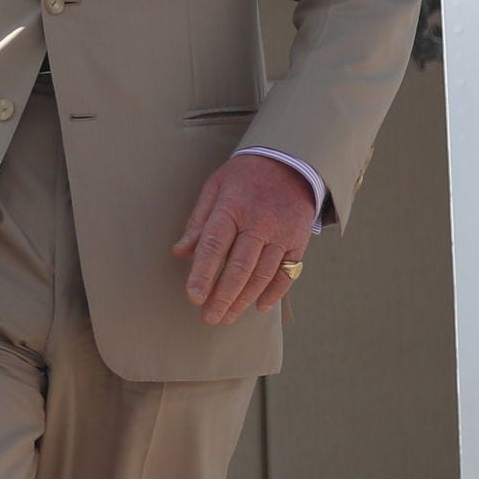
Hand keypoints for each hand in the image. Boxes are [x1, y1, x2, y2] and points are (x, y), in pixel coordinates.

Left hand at [173, 153, 317, 327]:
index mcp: (232, 207)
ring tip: (228, 316)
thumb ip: (198, 222)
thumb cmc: (244, 177)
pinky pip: (287, 273)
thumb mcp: (215, 188)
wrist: (291, 161)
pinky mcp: (298, 240)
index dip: (203, 273)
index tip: (194, 297)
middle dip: (223, 296)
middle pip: (239, 267)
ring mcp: (282, 233)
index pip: (214, 245)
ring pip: (263, 275)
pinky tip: (258, 307)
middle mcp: (259, 222)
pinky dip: (274, 293)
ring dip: (244, 300)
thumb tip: (180, 252)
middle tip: (209, 317)